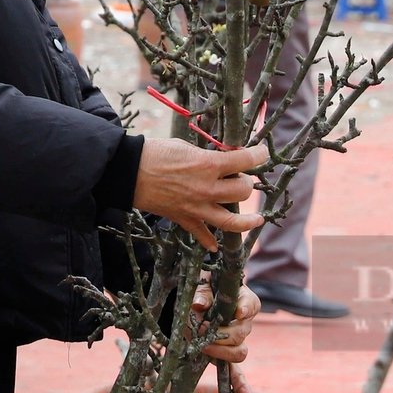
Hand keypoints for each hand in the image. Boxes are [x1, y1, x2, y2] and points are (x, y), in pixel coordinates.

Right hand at [132, 139, 267, 250]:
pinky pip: (201, 234)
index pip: (244, 161)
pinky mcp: (184, 218)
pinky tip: (215, 246)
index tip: (263, 153)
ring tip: (258, 219)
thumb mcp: (186, 147)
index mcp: (208, 165)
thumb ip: (207, 156)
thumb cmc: (156, 153)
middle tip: (241, 178)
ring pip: (231, 221)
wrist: (129, 172)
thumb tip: (222, 160)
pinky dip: (209, 242)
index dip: (258, 155)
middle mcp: (207, 188)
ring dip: (247, 221)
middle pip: (242, 191)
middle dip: (246, 183)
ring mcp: (196, 207)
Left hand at [194, 282, 260, 364]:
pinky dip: (240, 384)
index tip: (238, 312)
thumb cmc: (205, 288)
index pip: (250, 305)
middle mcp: (244, 322)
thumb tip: (199, 305)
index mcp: (243, 300)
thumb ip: (201, 293)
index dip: (245, 309)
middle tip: (202, 329)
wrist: (198, 300)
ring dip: (221, 352)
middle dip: (221, 334)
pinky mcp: (226, 355)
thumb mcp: (202, 284)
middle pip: (241, 333)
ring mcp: (237, 341)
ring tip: (204, 347)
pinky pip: (236, 372)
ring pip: (239, 352)